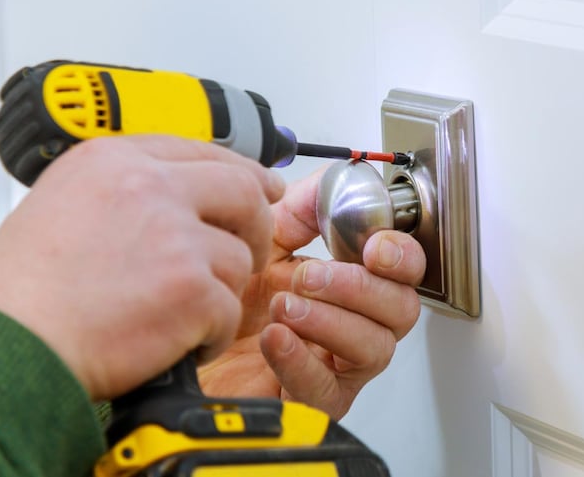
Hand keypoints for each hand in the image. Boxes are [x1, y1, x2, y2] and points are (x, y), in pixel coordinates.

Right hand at [0, 135, 283, 400]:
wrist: (6, 346)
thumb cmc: (20, 293)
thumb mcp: (61, 207)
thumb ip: (121, 194)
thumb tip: (175, 201)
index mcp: (113, 161)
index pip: (200, 151)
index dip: (241, 171)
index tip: (262, 186)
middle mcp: (148, 188)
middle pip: (241, 191)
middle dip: (257, 224)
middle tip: (253, 249)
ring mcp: (175, 236)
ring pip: (238, 258)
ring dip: (221, 291)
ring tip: (184, 315)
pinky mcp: (191, 288)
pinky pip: (229, 311)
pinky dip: (212, 333)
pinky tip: (181, 343)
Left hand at [198, 167, 425, 418]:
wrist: (182, 345)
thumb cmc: (224, 298)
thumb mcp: (260, 239)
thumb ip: (301, 209)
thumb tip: (334, 181)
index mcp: (347, 281)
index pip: (402, 270)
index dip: (400, 256)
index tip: (374, 245)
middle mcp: (350, 323)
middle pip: (401, 309)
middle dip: (362, 287)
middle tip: (312, 275)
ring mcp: (335, 365)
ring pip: (375, 349)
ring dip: (331, 321)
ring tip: (283, 306)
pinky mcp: (311, 402)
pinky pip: (328, 388)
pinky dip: (302, 359)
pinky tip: (274, 338)